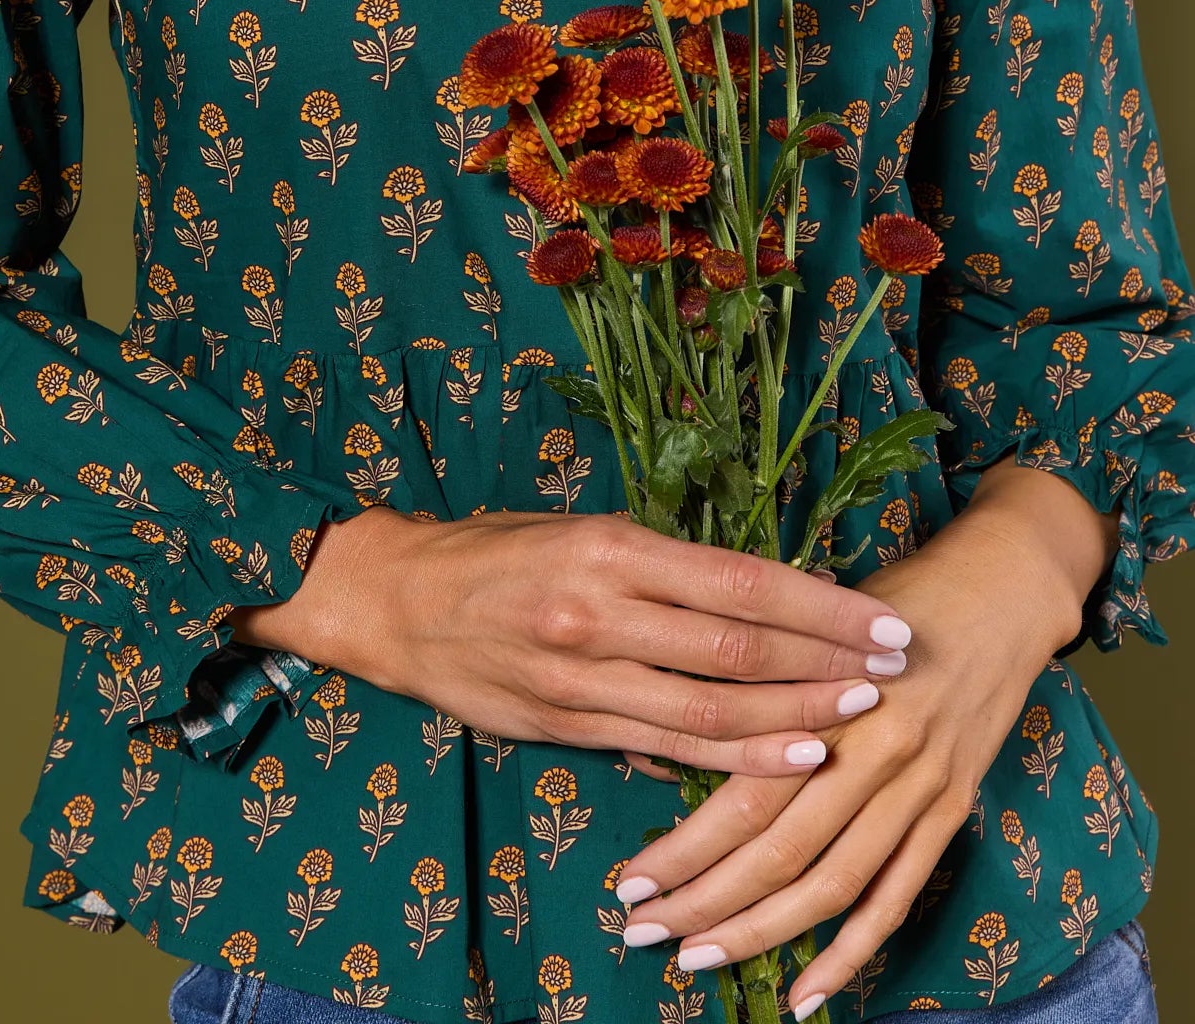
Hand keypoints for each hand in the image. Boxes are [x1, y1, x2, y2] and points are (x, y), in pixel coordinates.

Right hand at [232, 505, 913, 777]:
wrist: (394, 601)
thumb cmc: (497, 552)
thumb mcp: (580, 529)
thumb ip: (659, 565)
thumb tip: (753, 591)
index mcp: (613, 547)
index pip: (739, 579)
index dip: (817, 606)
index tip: (879, 617)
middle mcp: (601, 611)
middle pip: (737, 647)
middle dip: (825, 662)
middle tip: (894, 668)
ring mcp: (581, 676)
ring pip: (708, 709)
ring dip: (792, 719)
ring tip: (857, 720)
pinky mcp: (564, 725)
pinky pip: (662, 748)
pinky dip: (730, 758)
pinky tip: (782, 758)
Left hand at [612, 463, 1119, 1010]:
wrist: (1002, 587)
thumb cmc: (890, 597)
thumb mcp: (815, 617)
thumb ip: (763, 678)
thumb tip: (683, 732)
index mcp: (829, 693)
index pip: (746, 791)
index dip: (686, 847)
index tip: (630, 880)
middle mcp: (876, 748)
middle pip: (780, 848)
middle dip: (705, 900)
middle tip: (643, 931)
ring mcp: (921, 784)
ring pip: (834, 882)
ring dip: (763, 932)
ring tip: (700, 957)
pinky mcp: (953, 807)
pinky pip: (899, 894)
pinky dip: (853, 950)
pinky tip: (809, 994)